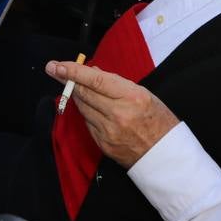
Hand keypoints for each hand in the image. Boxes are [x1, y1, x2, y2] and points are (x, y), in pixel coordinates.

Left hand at [47, 60, 178, 168]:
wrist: (166, 155)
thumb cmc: (158, 119)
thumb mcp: (143, 94)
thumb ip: (115, 83)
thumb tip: (91, 72)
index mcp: (131, 97)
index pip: (95, 81)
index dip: (73, 71)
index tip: (56, 65)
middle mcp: (118, 114)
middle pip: (84, 93)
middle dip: (66, 80)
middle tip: (54, 69)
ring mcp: (109, 131)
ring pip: (83, 108)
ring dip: (77, 95)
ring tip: (77, 86)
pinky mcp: (103, 144)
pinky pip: (88, 123)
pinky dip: (87, 112)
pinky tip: (91, 107)